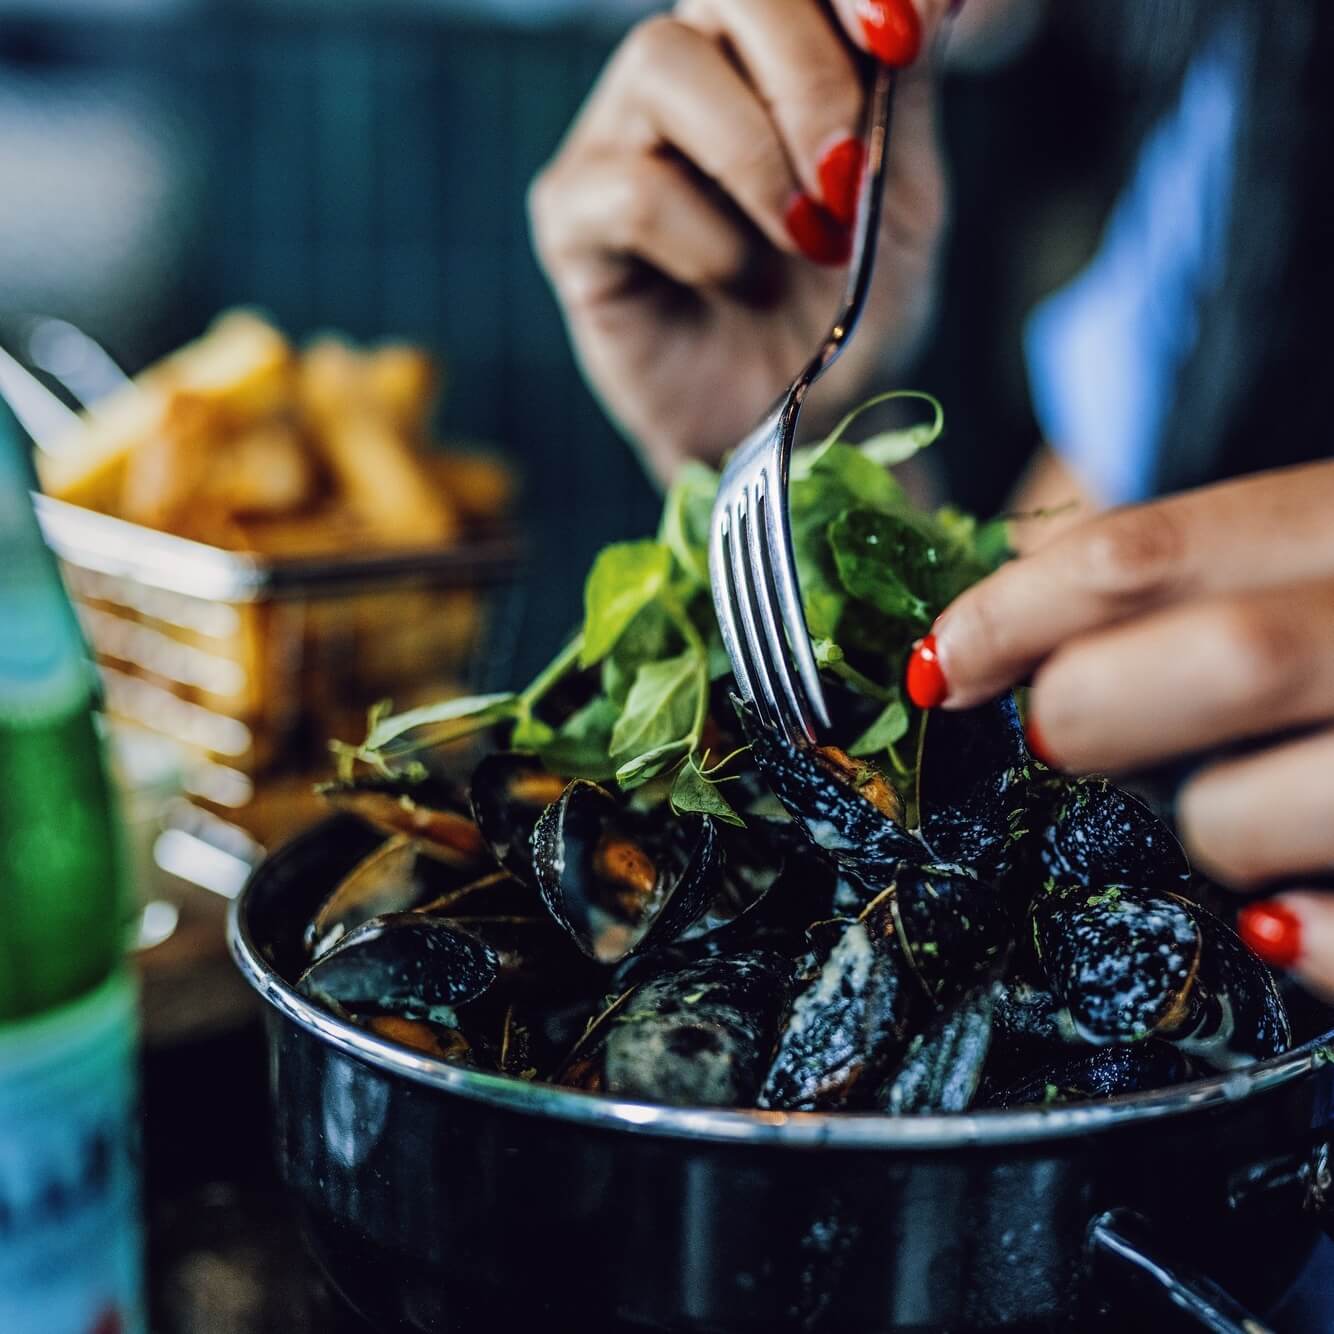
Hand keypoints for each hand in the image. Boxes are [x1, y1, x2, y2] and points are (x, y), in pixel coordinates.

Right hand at [529, 0, 954, 481]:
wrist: (790, 435)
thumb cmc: (843, 323)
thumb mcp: (904, 208)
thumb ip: (905, 96)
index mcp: (768, 56)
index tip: (901, 40)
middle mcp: (688, 76)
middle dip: (805, 74)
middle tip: (849, 177)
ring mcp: (619, 139)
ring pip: (662, 61)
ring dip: (753, 156)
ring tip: (806, 244)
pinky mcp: (571, 217)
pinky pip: (627, 185)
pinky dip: (704, 240)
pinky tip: (736, 285)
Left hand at [907, 461, 1333, 997]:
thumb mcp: (1317, 559)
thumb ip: (1198, 584)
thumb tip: (998, 635)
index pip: (1152, 550)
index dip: (1012, 612)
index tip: (940, 668)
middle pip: (1220, 662)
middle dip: (1094, 715)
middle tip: (1065, 741)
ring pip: (1258, 815)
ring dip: (1209, 836)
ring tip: (1227, 828)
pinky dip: (1307, 942)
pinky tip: (1285, 924)